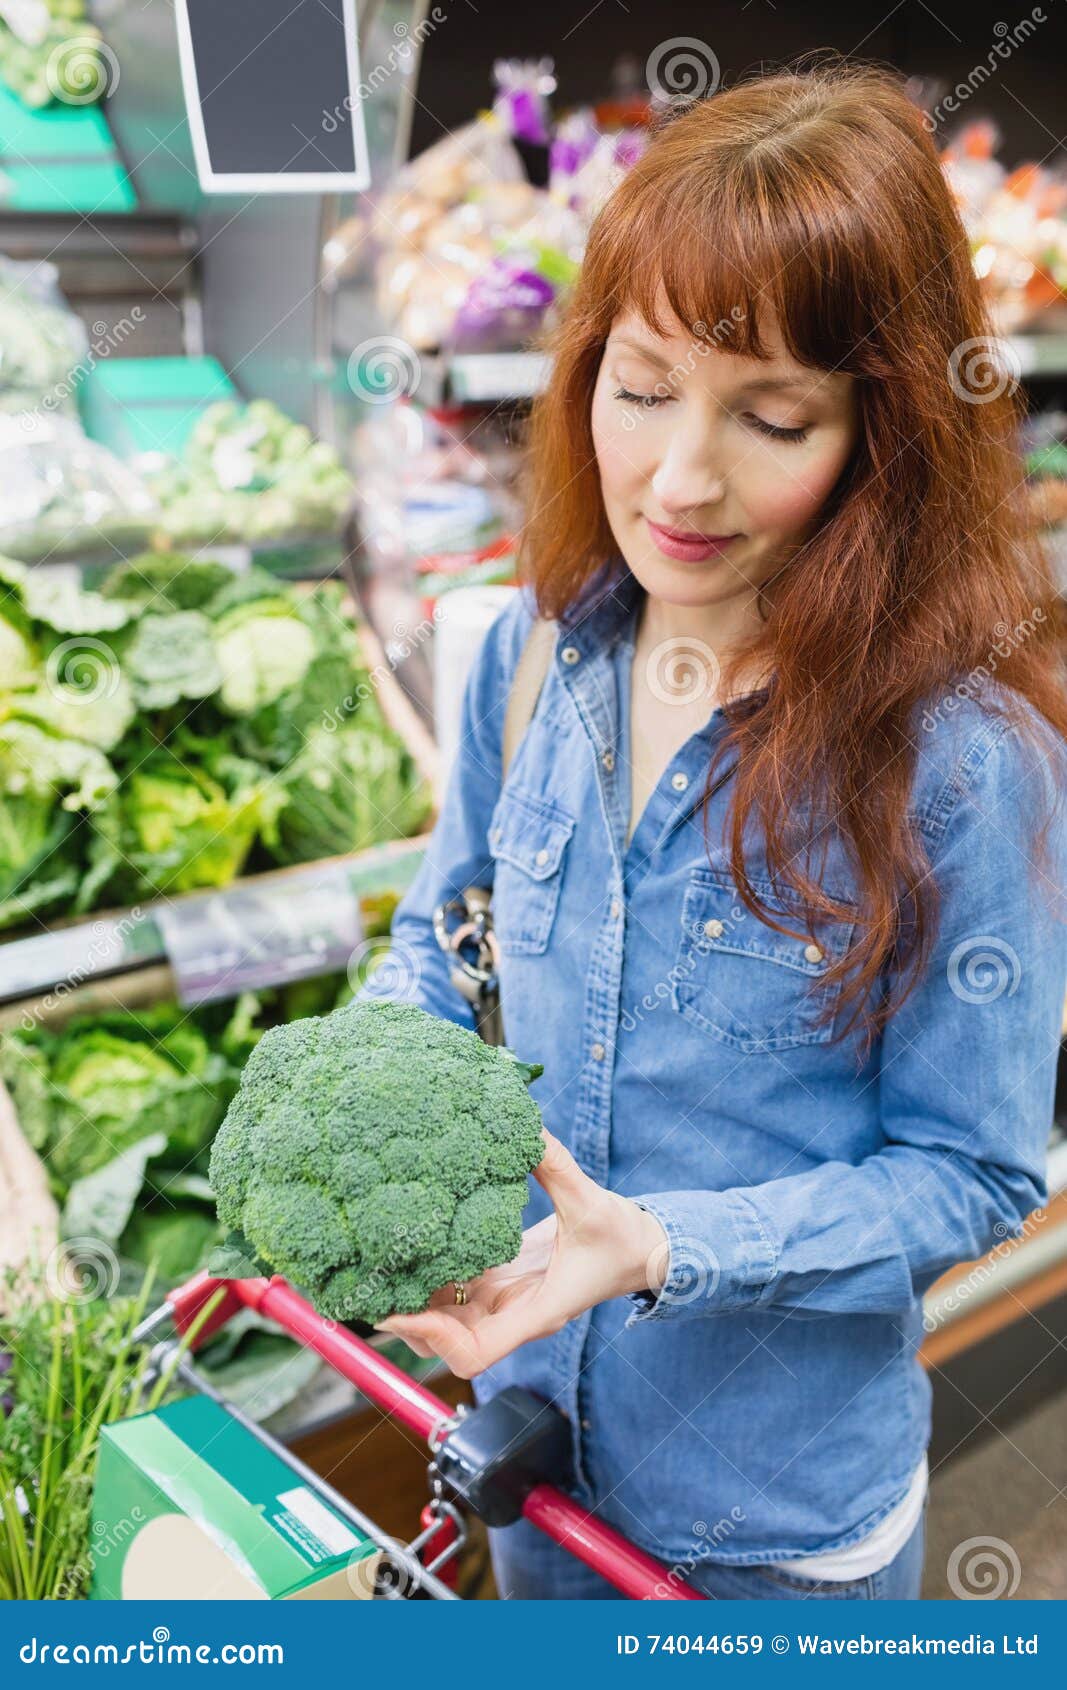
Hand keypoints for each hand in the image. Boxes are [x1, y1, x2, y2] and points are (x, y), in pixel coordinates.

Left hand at [374, 1129, 669, 1377]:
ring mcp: (507, 1303)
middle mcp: (515, 1315)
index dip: (433, 1337)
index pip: (475, 1352)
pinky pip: (459, 1291)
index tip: (402, 1309)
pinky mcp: (504, 1284)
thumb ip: (555, 1166)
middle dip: (408, 1320)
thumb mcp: (590, 1201)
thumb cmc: (623, 1239)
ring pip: (447, 1318)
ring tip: (379, 1263)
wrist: (643, 1250)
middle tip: (369, 1284)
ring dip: (414, 1297)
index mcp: (536, 1312)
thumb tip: (524, 1127)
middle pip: (447, 1342)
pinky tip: (413, 1244)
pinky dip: (433, 1275)